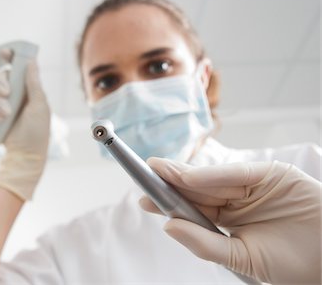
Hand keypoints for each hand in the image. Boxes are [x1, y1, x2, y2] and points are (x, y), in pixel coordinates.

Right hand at [0, 50, 49, 200]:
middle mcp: (20, 94)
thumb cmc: (36, 132)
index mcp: (33, 90)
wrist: (24, 155)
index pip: (23, 68)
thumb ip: (34, 85)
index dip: (14, 58)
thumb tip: (32, 62)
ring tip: (5, 115)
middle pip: (4, 76)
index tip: (5, 52)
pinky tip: (0, 119)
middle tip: (6, 94)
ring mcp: (8, 103)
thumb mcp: (39, 107)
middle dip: (2, 84)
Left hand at [140, 159, 320, 283]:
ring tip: (159, 171)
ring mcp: (253, 186)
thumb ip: (206, 243)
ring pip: (212, 178)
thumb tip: (168, 227)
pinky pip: (238, 174)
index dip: (169, 202)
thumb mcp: (241, 257)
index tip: (144, 198)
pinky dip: (213, 175)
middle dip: (172, 183)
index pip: (193, 208)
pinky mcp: (271, 174)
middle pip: (198, 189)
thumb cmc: (291, 262)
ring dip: (185, 174)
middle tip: (145, 176)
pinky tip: (189, 177)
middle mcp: (237, 199)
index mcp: (229, 220)